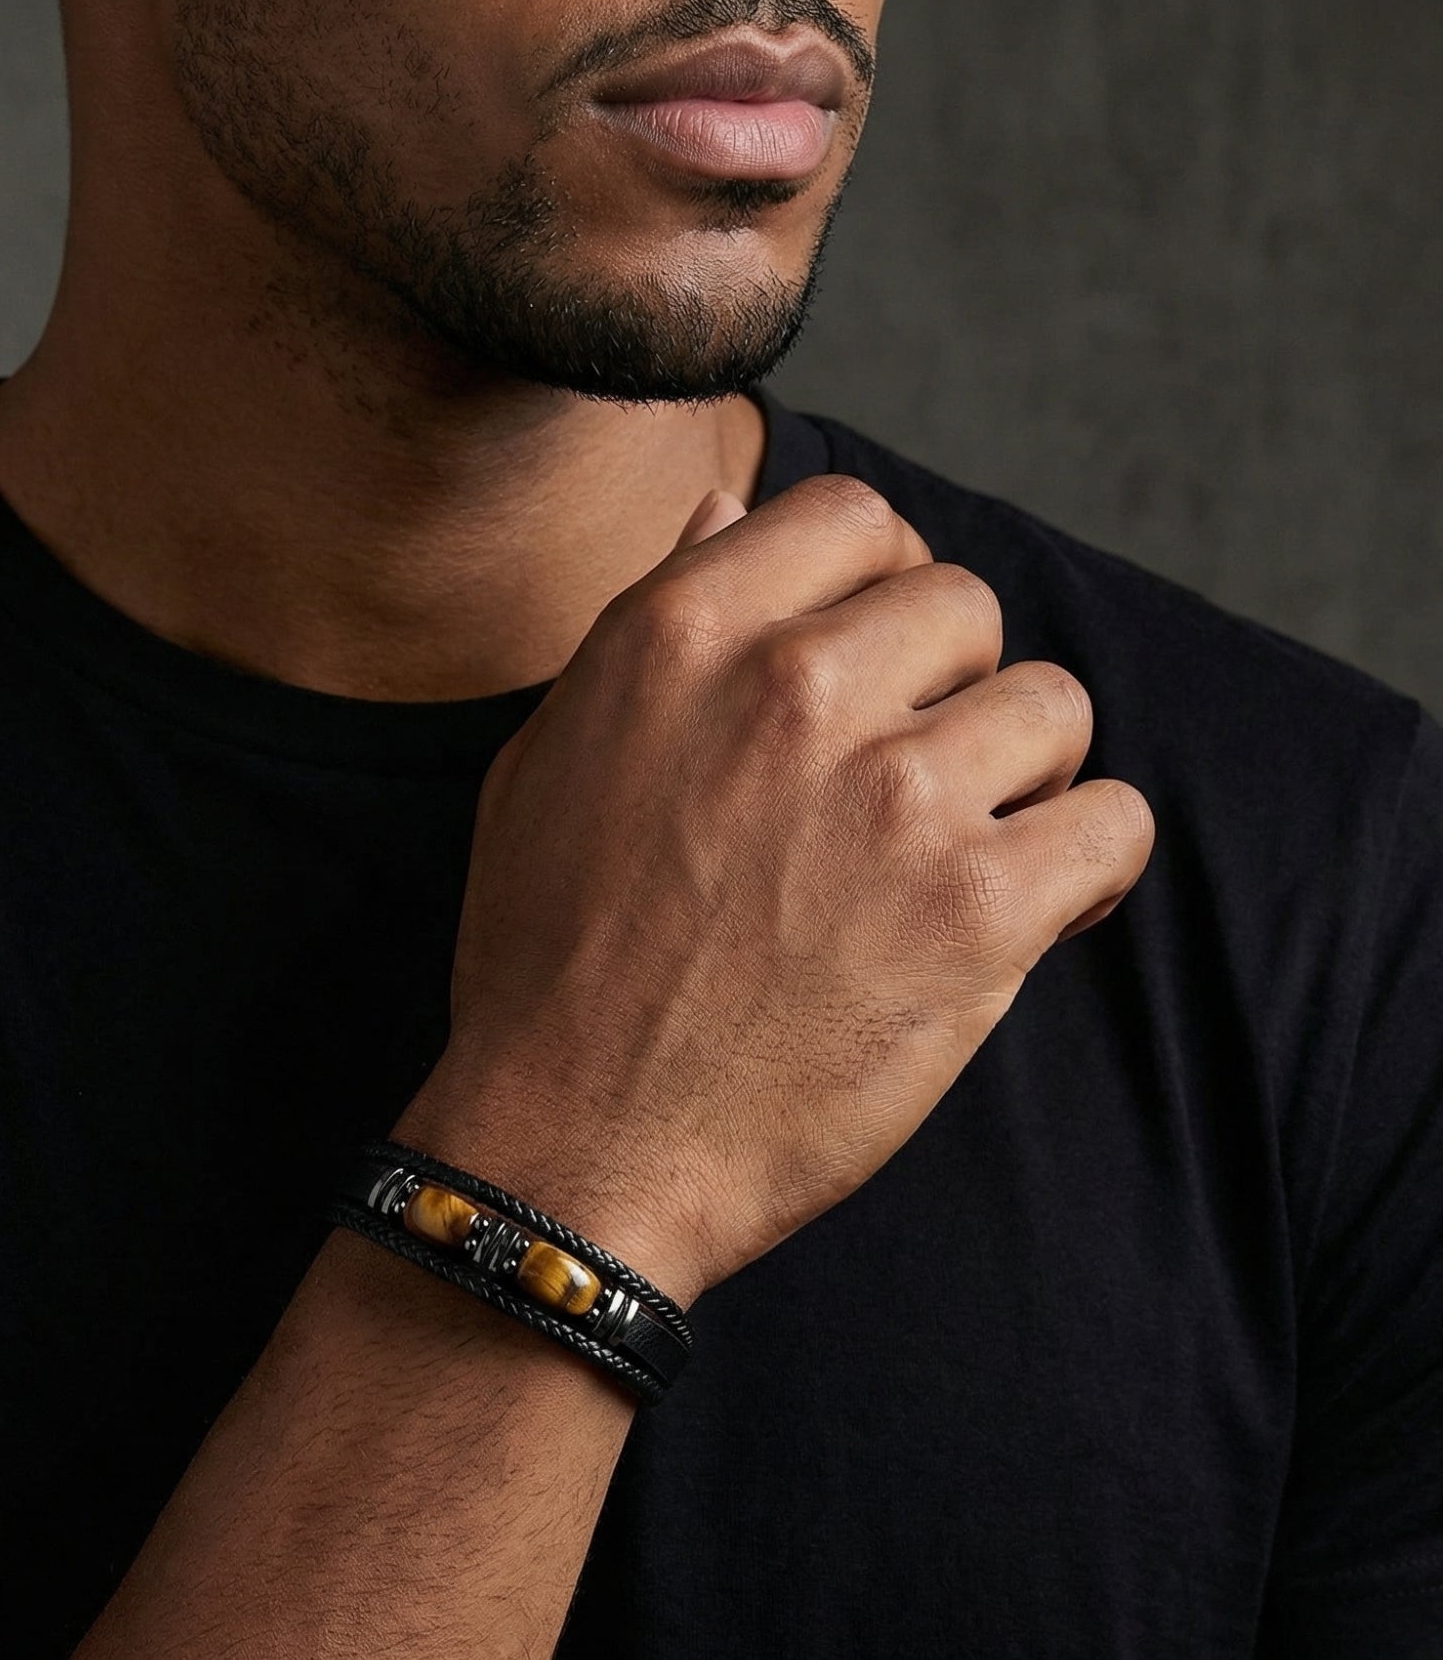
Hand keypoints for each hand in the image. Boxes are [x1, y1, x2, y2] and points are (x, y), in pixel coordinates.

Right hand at [394, 476, 1153, 1304]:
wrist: (573, 1146)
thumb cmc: (548, 964)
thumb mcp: (549, 760)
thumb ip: (650, 627)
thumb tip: (724, 513)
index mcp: (684, 634)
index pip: (856, 517)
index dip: (882, 585)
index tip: (878, 663)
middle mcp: (792, 688)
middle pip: (966, 606)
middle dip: (950, 688)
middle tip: (909, 784)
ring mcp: (891, 796)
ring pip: (1053, 708)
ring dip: (1021, 777)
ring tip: (961, 855)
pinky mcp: (972, 912)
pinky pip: (1112, 826)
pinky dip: (1087, 867)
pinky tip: (1028, 909)